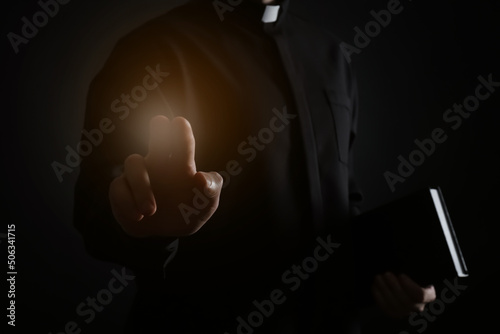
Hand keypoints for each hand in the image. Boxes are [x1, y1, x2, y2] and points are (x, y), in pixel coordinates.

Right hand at [109, 115, 222, 236]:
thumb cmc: (188, 210)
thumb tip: (201, 177)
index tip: (180, 123)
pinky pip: (119, 188)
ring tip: (151, 211)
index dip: (181, 132)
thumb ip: (211, 189)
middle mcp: (159, 164)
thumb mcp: (206, 204)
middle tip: (159, 122)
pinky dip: (128, 202)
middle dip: (158, 130)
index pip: (182, 143)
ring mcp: (139, 175)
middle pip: (156, 140)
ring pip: (133, 163)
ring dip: (142, 187)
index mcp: (181, 165)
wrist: (166, 233)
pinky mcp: (122, 189)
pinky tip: (139, 217)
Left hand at [371, 272, 435, 317]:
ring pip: (395, 305)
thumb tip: (409, 257)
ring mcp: (405, 311)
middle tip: (386, 274)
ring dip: (384, 290)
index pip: (421, 295)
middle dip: (394, 287)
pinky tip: (374, 286)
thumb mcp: (414, 268)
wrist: (400, 281)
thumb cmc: (410, 271)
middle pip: (406, 301)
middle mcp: (418, 306)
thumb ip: (414, 266)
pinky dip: (379, 296)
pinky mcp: (393, 312)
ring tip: (378, 277)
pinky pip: (386, 307)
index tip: (401, 275)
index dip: (410, 287)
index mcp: (429, 295)